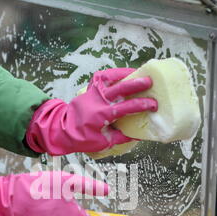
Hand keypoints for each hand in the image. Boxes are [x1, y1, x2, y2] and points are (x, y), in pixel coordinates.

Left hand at [26, 68, 157, 155]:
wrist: (62, 129)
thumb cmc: (82, 138)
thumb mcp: (102, 142)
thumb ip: (120, 138)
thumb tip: (138, 135)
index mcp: (102, 114)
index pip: (126, 107)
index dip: (141, 105)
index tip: (153, 104)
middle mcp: (98, 100)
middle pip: (120, 88)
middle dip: (136, 84)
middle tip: (150, 81)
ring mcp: (93, 92)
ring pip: (111, 78)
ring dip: (126, 74)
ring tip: (139, 72)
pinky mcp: (90, 88)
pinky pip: (103, 76)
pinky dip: (114, 73)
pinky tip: (124, 74)